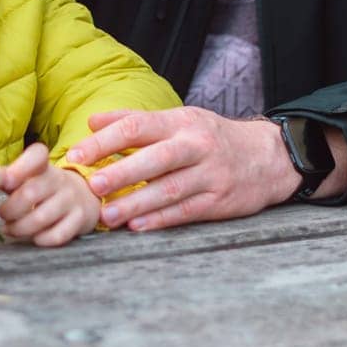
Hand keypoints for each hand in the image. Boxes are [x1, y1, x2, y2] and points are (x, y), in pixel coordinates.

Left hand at [0, 143, 101, 246]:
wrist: (82, 196)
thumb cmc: (43, 188)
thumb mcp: (29, 177)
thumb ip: (8, 177)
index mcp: (44, 166)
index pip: (37, 155)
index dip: (18, 169)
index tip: (5, 183)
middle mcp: (60, 179)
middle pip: (30, 193)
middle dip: (10, 209)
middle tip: (2, 215)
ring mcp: (72, 199)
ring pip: (41, 217)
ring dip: (19, 228)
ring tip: (10, 229)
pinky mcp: (80, 219)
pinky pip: (57, 235)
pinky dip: (40, 239)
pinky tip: (32, 238)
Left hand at [64, 108, 298, 231]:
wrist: (269, 157)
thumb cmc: (211, 137)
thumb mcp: (178, 120)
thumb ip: (134, 121)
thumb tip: (92, 121)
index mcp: (180, 122)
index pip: (137, 127)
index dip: (105, 141)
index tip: (77, 155)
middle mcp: (196, 146)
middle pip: (155, 158)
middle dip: (122, 172)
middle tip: (92, 186)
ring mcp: (210, 174)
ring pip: (169, 190)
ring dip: (136, 204)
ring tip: (108, 216)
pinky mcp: (220, 202)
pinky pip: (185, 211)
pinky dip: (160, 220)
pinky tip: (137, 226)